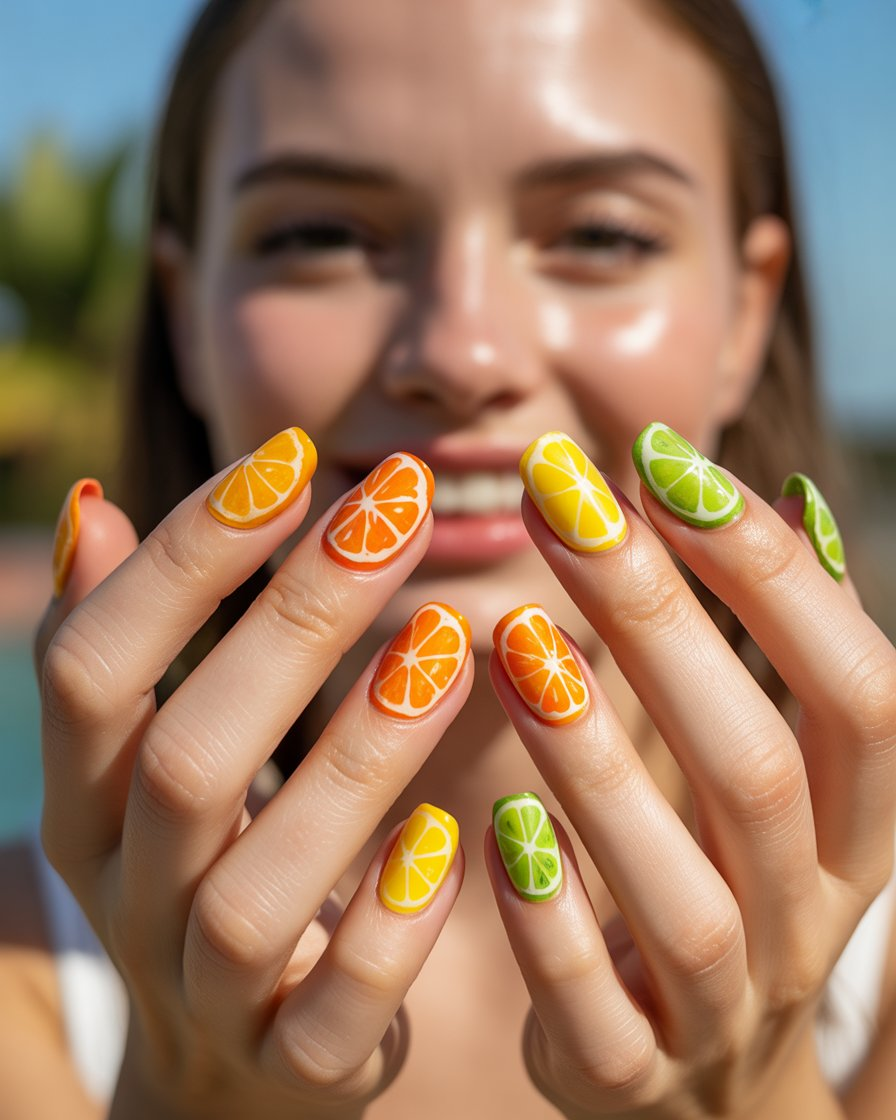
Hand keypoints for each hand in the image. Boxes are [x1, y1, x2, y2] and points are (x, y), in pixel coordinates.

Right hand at [36, 434, 469, 1119]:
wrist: (229, 1065)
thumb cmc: (214, 859)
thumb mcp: (153, 759)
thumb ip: (134, 646)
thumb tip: (93, 508)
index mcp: (88, 803)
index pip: (90, 668)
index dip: (184, 559)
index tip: (294, 456)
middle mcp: (128, 895)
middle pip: (186, 756)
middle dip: (294, 618)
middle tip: (399, 507)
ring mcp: (207, 993)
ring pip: (256, 889)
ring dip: (355, 759)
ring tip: (450, 642)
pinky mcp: (298, 1065)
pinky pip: (336, 1018)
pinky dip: (390, 928)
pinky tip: (456, 836)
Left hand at [487, 429, 894, 1118]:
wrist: (703, 1088)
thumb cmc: (727, 876)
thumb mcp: (772, 769)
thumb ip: (779, 646)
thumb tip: (789, 495)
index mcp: (858, 829)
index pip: (858, 690)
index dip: (773, 574)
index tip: (663, 462)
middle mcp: (807, 917)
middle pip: (758, 769)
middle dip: (661, 620)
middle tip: (563, 501)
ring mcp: (723, 1010)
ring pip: (687, 897)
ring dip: (600, 763)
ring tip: (517, 640)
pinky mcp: (627, 1076)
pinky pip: (596, 1016)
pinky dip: (551, 922)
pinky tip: (494, 829)